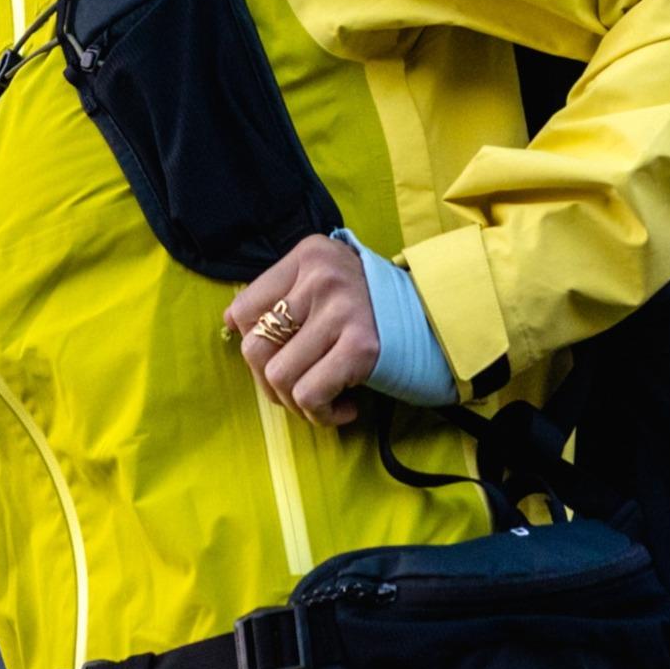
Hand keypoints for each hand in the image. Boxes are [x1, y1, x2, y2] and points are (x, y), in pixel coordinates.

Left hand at [227, 235, 379, 427]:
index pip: (243, 310)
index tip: (285, 358)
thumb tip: (229, 324)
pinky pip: (309, 395)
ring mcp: (341, 309)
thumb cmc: (374, 311)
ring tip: (325, 400)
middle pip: (255, 347)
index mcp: (308, 254)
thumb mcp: (327, 283)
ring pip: (278, 377)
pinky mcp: (361, 346)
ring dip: (298, 404)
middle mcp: (322, 275)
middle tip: (302, 390)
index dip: (256, 347)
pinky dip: (322, 414)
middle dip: (271, 384)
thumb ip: (282, 296)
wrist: (440, 324)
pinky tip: (345, 408)